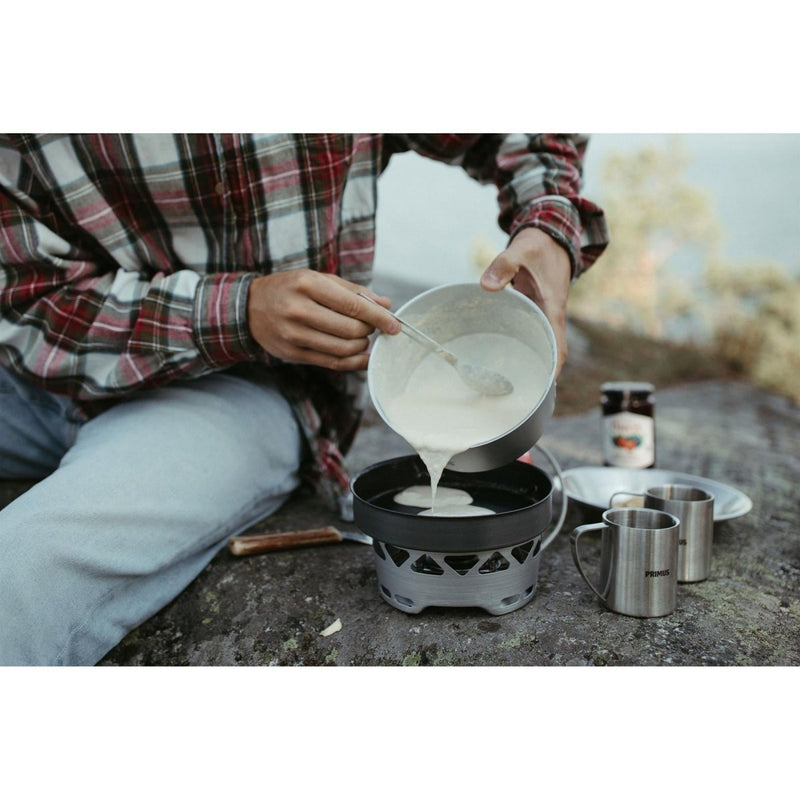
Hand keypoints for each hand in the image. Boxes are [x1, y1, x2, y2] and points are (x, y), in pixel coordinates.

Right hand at [247, 270, 399, 370]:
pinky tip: (359, 355)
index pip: (352, 305)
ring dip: (361, 346)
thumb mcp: (318, 279)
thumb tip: (385, 305)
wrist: (249, 308)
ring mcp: (293, 334)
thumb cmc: (290, 289)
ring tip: (361, 338)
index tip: (394, 325)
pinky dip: (352, 362)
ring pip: (343, 349)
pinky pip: (331, 363)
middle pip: (350, 330)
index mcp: (307, 285)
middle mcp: (298, 310)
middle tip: (369, 326)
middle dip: (368, 331)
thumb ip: (352, 291)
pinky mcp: (292, 354)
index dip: (378, 317)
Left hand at [480, 227, 571, 375]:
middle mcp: (550, 316)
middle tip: (523, 397)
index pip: (558, 348)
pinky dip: (524, 347)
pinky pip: (532, 334)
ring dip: (533, 364)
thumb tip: (486, 286)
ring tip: (513, 386)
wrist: (551, 234)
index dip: (553, 370)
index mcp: (552, 309)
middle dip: (541, 376)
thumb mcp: (521, 250)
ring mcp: (544, 315)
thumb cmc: (538, 245)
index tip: (544, 389)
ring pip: (541, 346)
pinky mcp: (536, 311)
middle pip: (551, 354)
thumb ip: (504, 265)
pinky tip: (506, 357)